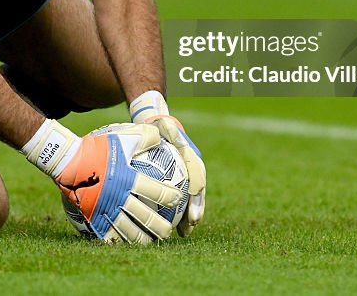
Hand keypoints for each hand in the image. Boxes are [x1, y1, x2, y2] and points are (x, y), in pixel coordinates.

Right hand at [23, 119, 181, 242]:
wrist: (67, 161)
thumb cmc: (96, 148)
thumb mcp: (121, 137)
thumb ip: (143, 136)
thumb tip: (161, 136)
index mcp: (127, 179)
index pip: (156, 192)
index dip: (170, 198)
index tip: (177, 200)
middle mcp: (119, 197)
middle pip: (146, 218)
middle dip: (160, 226)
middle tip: (168, 230)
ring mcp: (106, 210)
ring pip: (130, 231)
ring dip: (143, 238)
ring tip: (151, 241)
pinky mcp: (94, 217)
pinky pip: (110, 234)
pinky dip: (121, 241)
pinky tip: (127, 243)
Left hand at [129, 91, 205, 236]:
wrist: (158, 133)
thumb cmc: (158, 129)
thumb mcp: (162, 125)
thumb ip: (167, 128)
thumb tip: (169, 130)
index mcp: (192, 155)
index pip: (197, 170)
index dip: (197, 184)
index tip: (194, 195)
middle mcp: (193, 170)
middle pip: (198, 191)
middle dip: (197, 207)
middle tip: (192, 222)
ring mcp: (188, 179)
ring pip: (192, 201)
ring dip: (190, 217)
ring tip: (185, 232)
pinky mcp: (180, 188)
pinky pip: (181, 204)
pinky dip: (179, 216)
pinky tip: (172, 230)